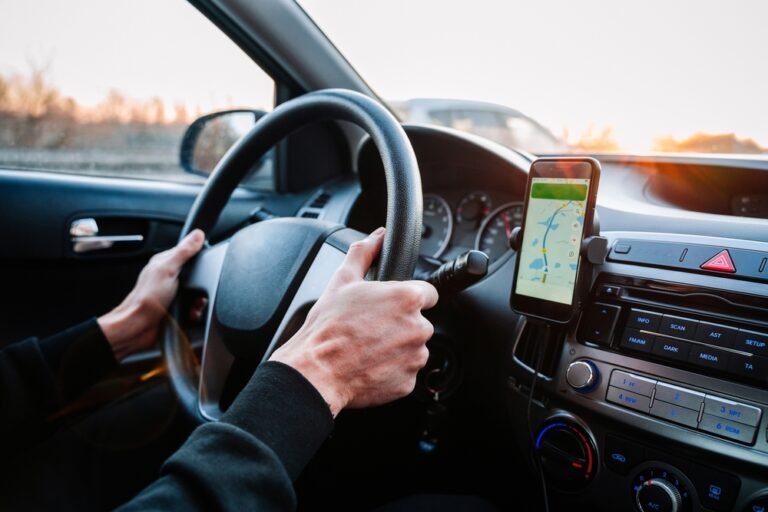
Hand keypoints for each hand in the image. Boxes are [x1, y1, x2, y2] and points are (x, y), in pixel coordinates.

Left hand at [98, 229, 204, 360]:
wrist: (138, 327)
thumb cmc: (146, 299)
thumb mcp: (167, 269)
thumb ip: (183, 251)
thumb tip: (197, 234)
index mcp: (165, 263)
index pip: (190, 253)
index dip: (200, 259)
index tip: (203, 267)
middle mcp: (170, 277)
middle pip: (198, 275)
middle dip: (202, 285)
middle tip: (195, 291)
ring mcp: (174, 293)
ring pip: (199, 293)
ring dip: (199, 302)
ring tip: (191, 306)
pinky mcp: (178, 308)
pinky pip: (195, 308)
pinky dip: (196, 312)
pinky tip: (189, 314)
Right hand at [270, 227, 438, 416]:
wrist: (316, 371)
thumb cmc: (328, 327)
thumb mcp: (343, 280)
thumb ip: (365, 252)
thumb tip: (376, 236)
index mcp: (408, 298)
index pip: (428, 293)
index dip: (407, 298)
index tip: (392, 307)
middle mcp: (418, 327)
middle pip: (419, 322)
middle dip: (400, 324)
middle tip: (372, 328)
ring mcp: (415, 357)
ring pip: (413, 348)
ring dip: (397, 347)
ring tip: (368, 347)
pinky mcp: (408, 383)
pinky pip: (405, 372)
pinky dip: (392, 370)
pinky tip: (370, 364)